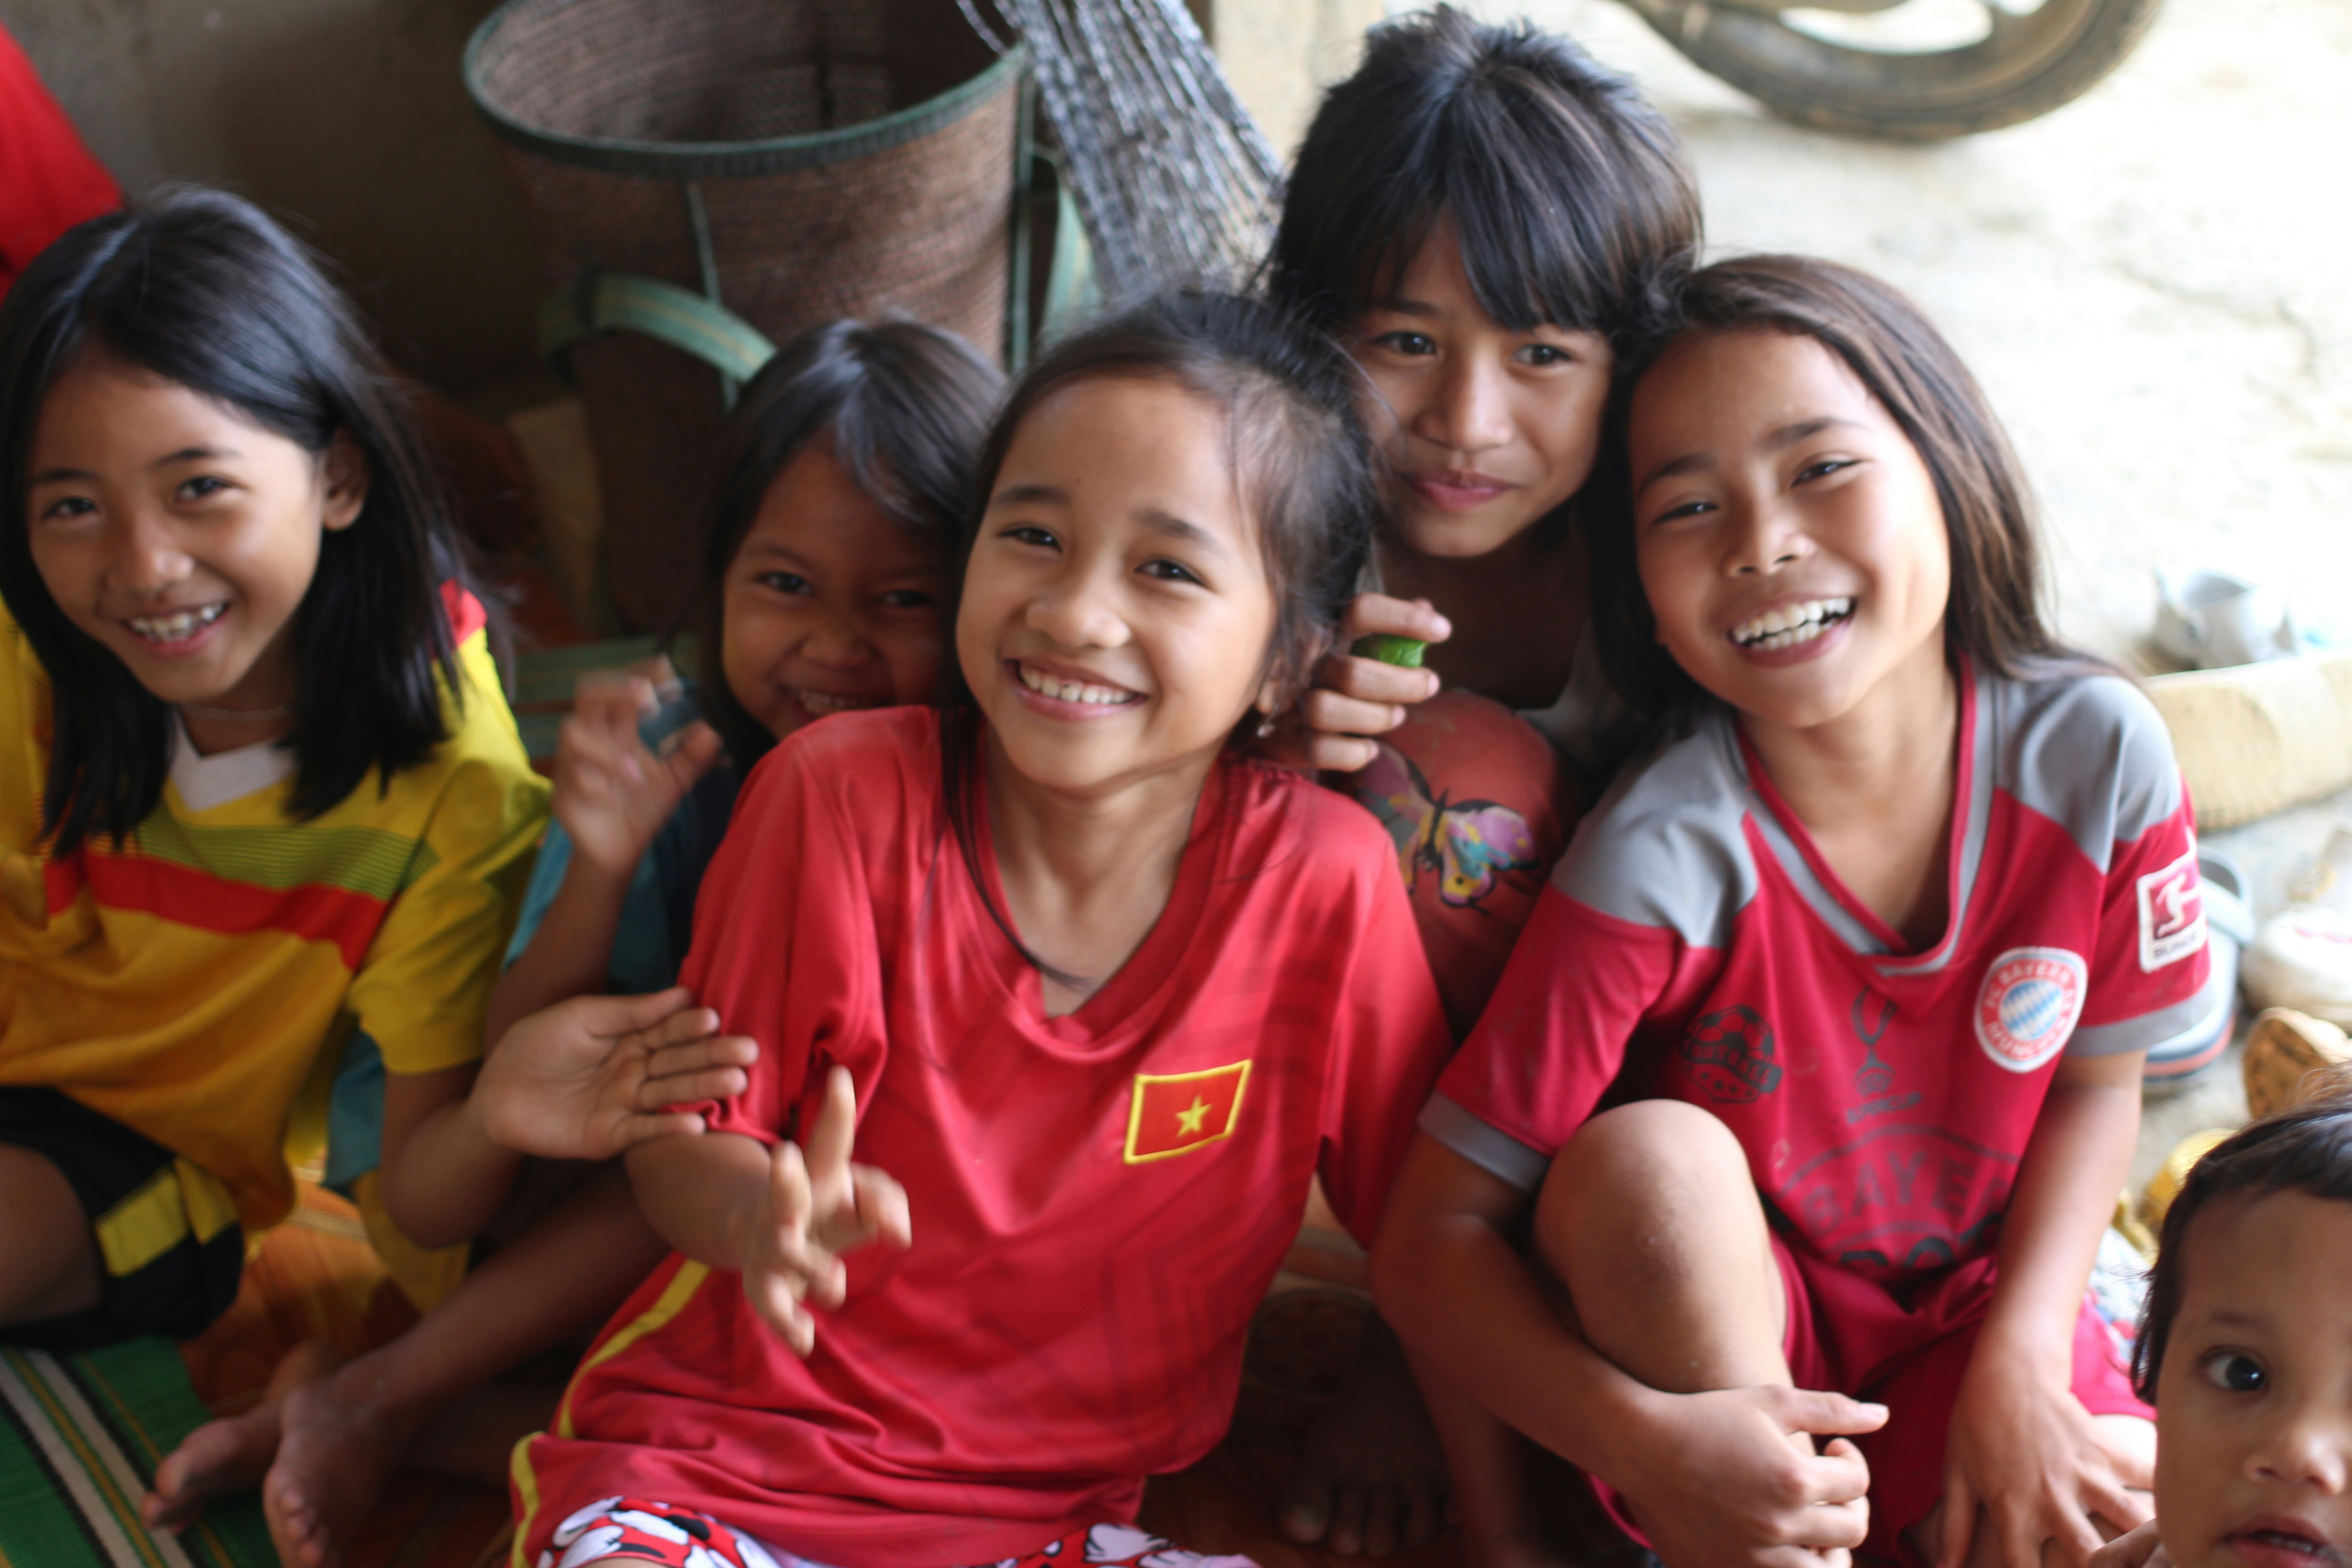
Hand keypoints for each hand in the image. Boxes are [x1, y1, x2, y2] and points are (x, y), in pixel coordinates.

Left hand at [475, 988, 756, 1159]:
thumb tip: (684, 993)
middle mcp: (636, 1070)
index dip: (691, 1025)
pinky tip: (697, 1123)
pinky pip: (644, 1130)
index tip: (715, 1018)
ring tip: (734, 1083)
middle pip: (679, 1061)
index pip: (669, 1029)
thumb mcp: (580, 1016)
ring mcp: (626, 1103)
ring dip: (703, 1089)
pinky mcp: (611, 1136)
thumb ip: (629, 1010)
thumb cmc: (535, 1044)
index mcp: (630, 1037)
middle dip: (713, 1056)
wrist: (493, 1093)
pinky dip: (669, 1127)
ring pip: (670, 1094)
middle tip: (747, 1052)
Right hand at [553, 673, 722, 876]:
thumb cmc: (642, 809)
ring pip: (572, 732)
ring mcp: (572, 766)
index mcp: (616, 731)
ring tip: (637, 773)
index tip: (665, 672)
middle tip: (647, 699)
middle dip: (614, 689)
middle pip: (586, 694)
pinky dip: (596, 783)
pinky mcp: (564, 796)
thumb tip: (712, 731)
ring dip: (607, 746)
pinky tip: (613, 797)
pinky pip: (572, 778)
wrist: (619, 854)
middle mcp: (592, 740)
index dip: (635, 674)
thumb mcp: (676, 781)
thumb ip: (693, 757)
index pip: (616, 686)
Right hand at [741, 1065, 911, 1354]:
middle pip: (787, 1190)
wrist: (762, 1238)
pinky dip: (789, 1324)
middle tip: (786, 1156)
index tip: (840, 1076)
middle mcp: (786, 1206)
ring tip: (837, 1285)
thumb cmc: (825, 1208)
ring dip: (808, 1263)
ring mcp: (771, 1244)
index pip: (830, 1142)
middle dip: (785, 1177)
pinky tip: (806, 1341)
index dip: (836, 1112)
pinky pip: (773, 1305)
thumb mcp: (855, 1195)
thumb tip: (899, 1233)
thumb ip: (883, 1202)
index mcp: (815, 1175)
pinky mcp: (764, 1283)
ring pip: (783, 1251)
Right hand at [1294, 595, 1449, 772]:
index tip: (1443, 631)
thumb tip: (1426, 606)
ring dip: (1374, 717)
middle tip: (1429, 685)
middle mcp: (1304, 664)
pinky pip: (1318, 750)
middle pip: (1351, 674)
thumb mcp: (1356, 645)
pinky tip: (1369, 748)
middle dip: (1399, 684)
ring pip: (1326, 711)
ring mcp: (1294, 704)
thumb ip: (1387, 629)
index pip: (1362, 612)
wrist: (1279, 716)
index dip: (1404, 619)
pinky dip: (1353, 753)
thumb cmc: (1331, 674)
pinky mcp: (1288, 741)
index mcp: (1325, 630)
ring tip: (1397, 715)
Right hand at [1617, 1385, 1887, 1567]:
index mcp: (1794, 1480)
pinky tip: (1785, 1539)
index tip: (1832, 1450)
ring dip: (1832, 1546)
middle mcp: (1779, 1525)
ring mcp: (1754, 1556)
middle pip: (1852, 1528)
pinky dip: (1796, 1564)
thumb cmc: (1709, 1417)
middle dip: (1850, 1502)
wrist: (1642, 1448)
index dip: (1851, 1461)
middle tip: (1829, 1486)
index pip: (1857, 1483)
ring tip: (1818, 1525)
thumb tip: (1883, 1415)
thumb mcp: (1771, 1401)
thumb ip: (1831, 1409)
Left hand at [1936, 1353, 2152, 1567]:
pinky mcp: (2106, 1452)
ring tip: (2170, 1559)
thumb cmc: (1976, 1425)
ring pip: (2130, 1520)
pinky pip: (2145, 1473)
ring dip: (2151, 1544)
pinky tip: (2190, 1508)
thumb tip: (1942, 1567)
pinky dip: (2169, 1490)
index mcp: (2013, 1509)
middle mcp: (2053, 1499)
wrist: (2006, 1372)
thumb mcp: (1957, 1475)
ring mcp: (2084, 1475)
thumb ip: (1954, 1526)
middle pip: (2091, 1555)